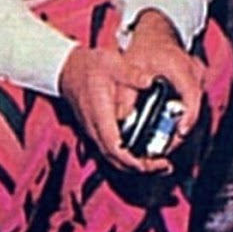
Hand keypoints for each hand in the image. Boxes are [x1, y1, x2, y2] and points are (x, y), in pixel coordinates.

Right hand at [58, 10, 204, 175]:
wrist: (68, 69)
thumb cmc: (88, 67)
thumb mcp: (111, 63)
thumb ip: (131, 73)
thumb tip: (151, 81)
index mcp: (100, 115)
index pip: (116, 148)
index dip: (134, 161)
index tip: (154, 163)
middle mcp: (96, 129)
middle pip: (117, 160)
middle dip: (141, 168)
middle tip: (164, 165)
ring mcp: (94, 133)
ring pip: (114, 159)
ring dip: (136, 166)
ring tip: (159, 163)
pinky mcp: (97, 133)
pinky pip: (112, 153)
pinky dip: (128, 159)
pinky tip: (143, 153)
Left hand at [122, 9, 205, 148]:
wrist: (157, 31)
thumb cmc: (145, 46)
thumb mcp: (131, 65)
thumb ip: (126, 92)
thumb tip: (122, 118)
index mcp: (179, 66)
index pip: (191, 96)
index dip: (187, 118)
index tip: (179, 133)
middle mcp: (194, 72)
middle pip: (194, 108)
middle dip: (179, 131)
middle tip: (163, 148)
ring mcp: (198, 78)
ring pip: (194, 109)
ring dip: (180, 127)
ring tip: (161, 143)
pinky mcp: (196, 85)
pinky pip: (192, 106)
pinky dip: (181, 118)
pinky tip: (165, 129)